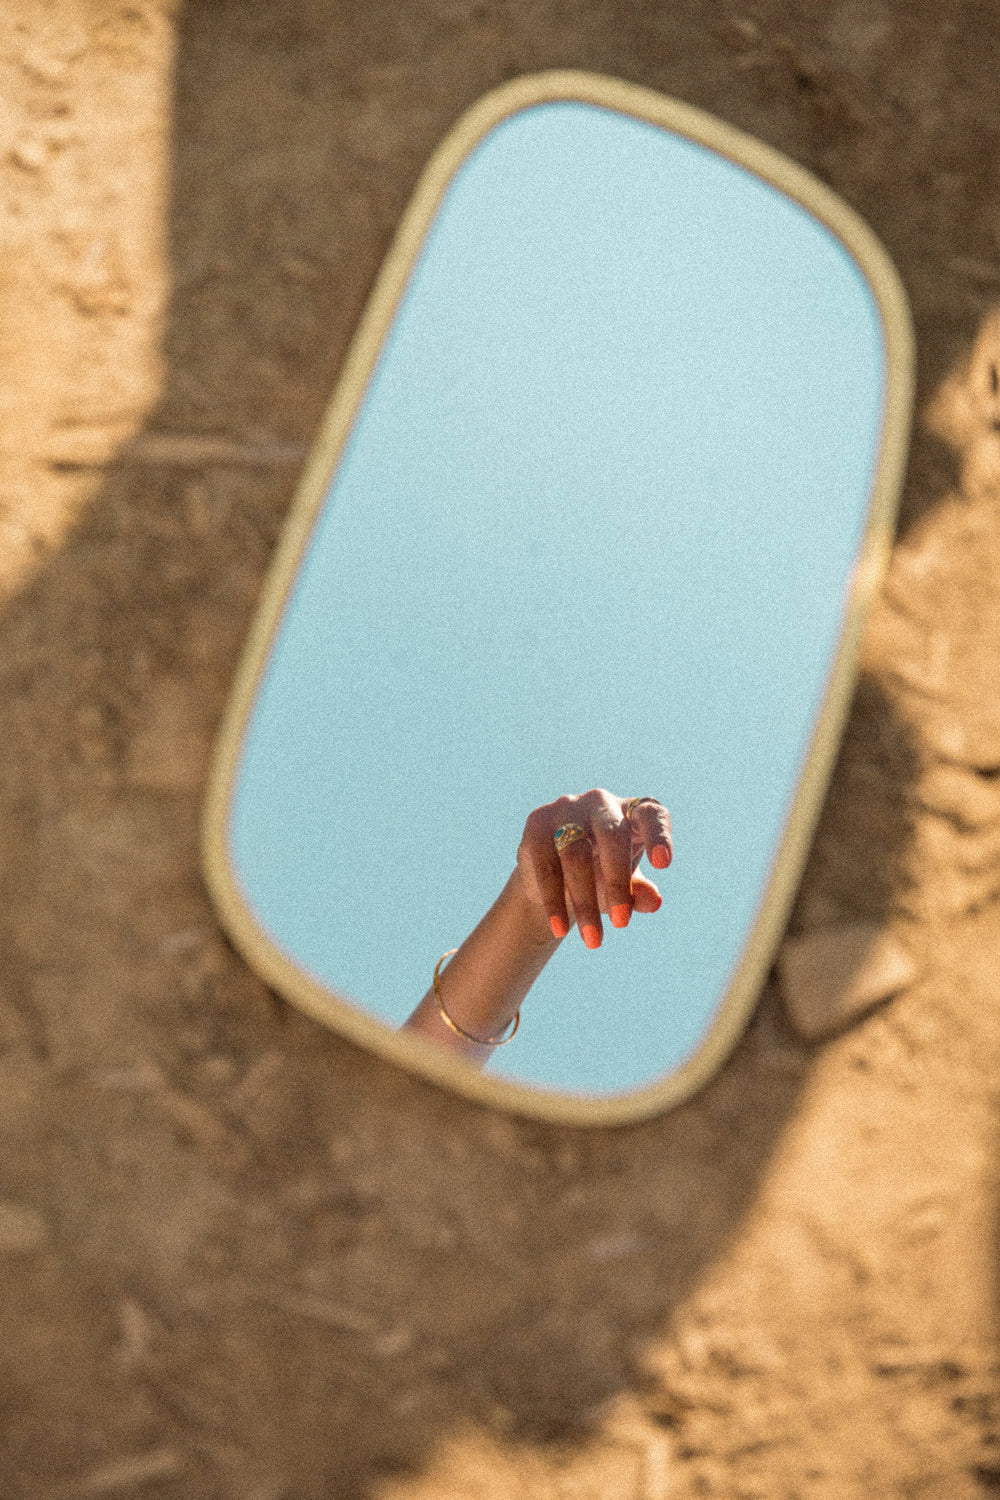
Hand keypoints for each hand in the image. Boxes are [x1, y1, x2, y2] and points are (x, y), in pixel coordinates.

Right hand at [515, 789, 671, 949]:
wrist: (553, 874)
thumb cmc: (602, 874)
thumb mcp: (625, 886)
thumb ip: (640, 892)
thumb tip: (653, 901)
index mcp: (632, 812)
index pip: (652, 815)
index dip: (659, 836)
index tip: (664, 864)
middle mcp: (601, 803)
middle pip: (612, 836)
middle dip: (618, 883)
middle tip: (622, 924)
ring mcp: (567, 808)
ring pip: (576, 854)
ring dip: (585, 901)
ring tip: (593, 940)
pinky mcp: (537, 823)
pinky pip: (547, 864)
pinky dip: (554, 901)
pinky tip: (560, 928)